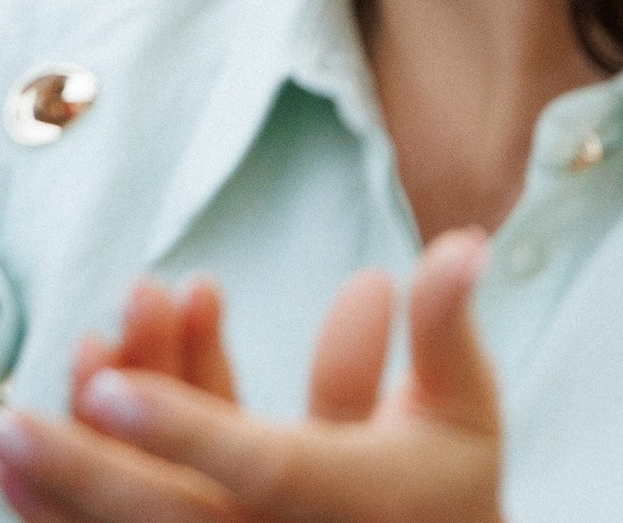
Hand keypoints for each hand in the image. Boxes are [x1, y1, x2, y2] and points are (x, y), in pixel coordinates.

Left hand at [0, 233, 504, 521]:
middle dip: (83, 470)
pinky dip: (75, 509)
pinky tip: (29, 461)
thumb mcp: (463, 409)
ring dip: (66, 482)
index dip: (185, 426)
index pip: (256, 463)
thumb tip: (461, 242)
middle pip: (167, 516)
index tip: (112, 390)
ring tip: (9, 416)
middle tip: (10, 422)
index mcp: (346, 496)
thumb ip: (443, 326)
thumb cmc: (448, 489)